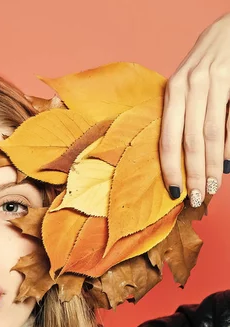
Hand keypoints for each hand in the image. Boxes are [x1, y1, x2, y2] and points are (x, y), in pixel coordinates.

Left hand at [159, 12, 229, 207]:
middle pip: (190, 142)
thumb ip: (180, 116)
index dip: (170, 168)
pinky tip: (225, 164)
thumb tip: (178, 158)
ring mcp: (214, 83)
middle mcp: (190, 87)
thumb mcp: (185, 86)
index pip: (167, 139)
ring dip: (211, 165)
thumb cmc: (203, 65)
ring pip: (211, 135)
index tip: (174, 191)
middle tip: (197, 197)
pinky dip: (228, 146)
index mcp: (172, 92)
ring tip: (212, 186)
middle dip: (193, 173)